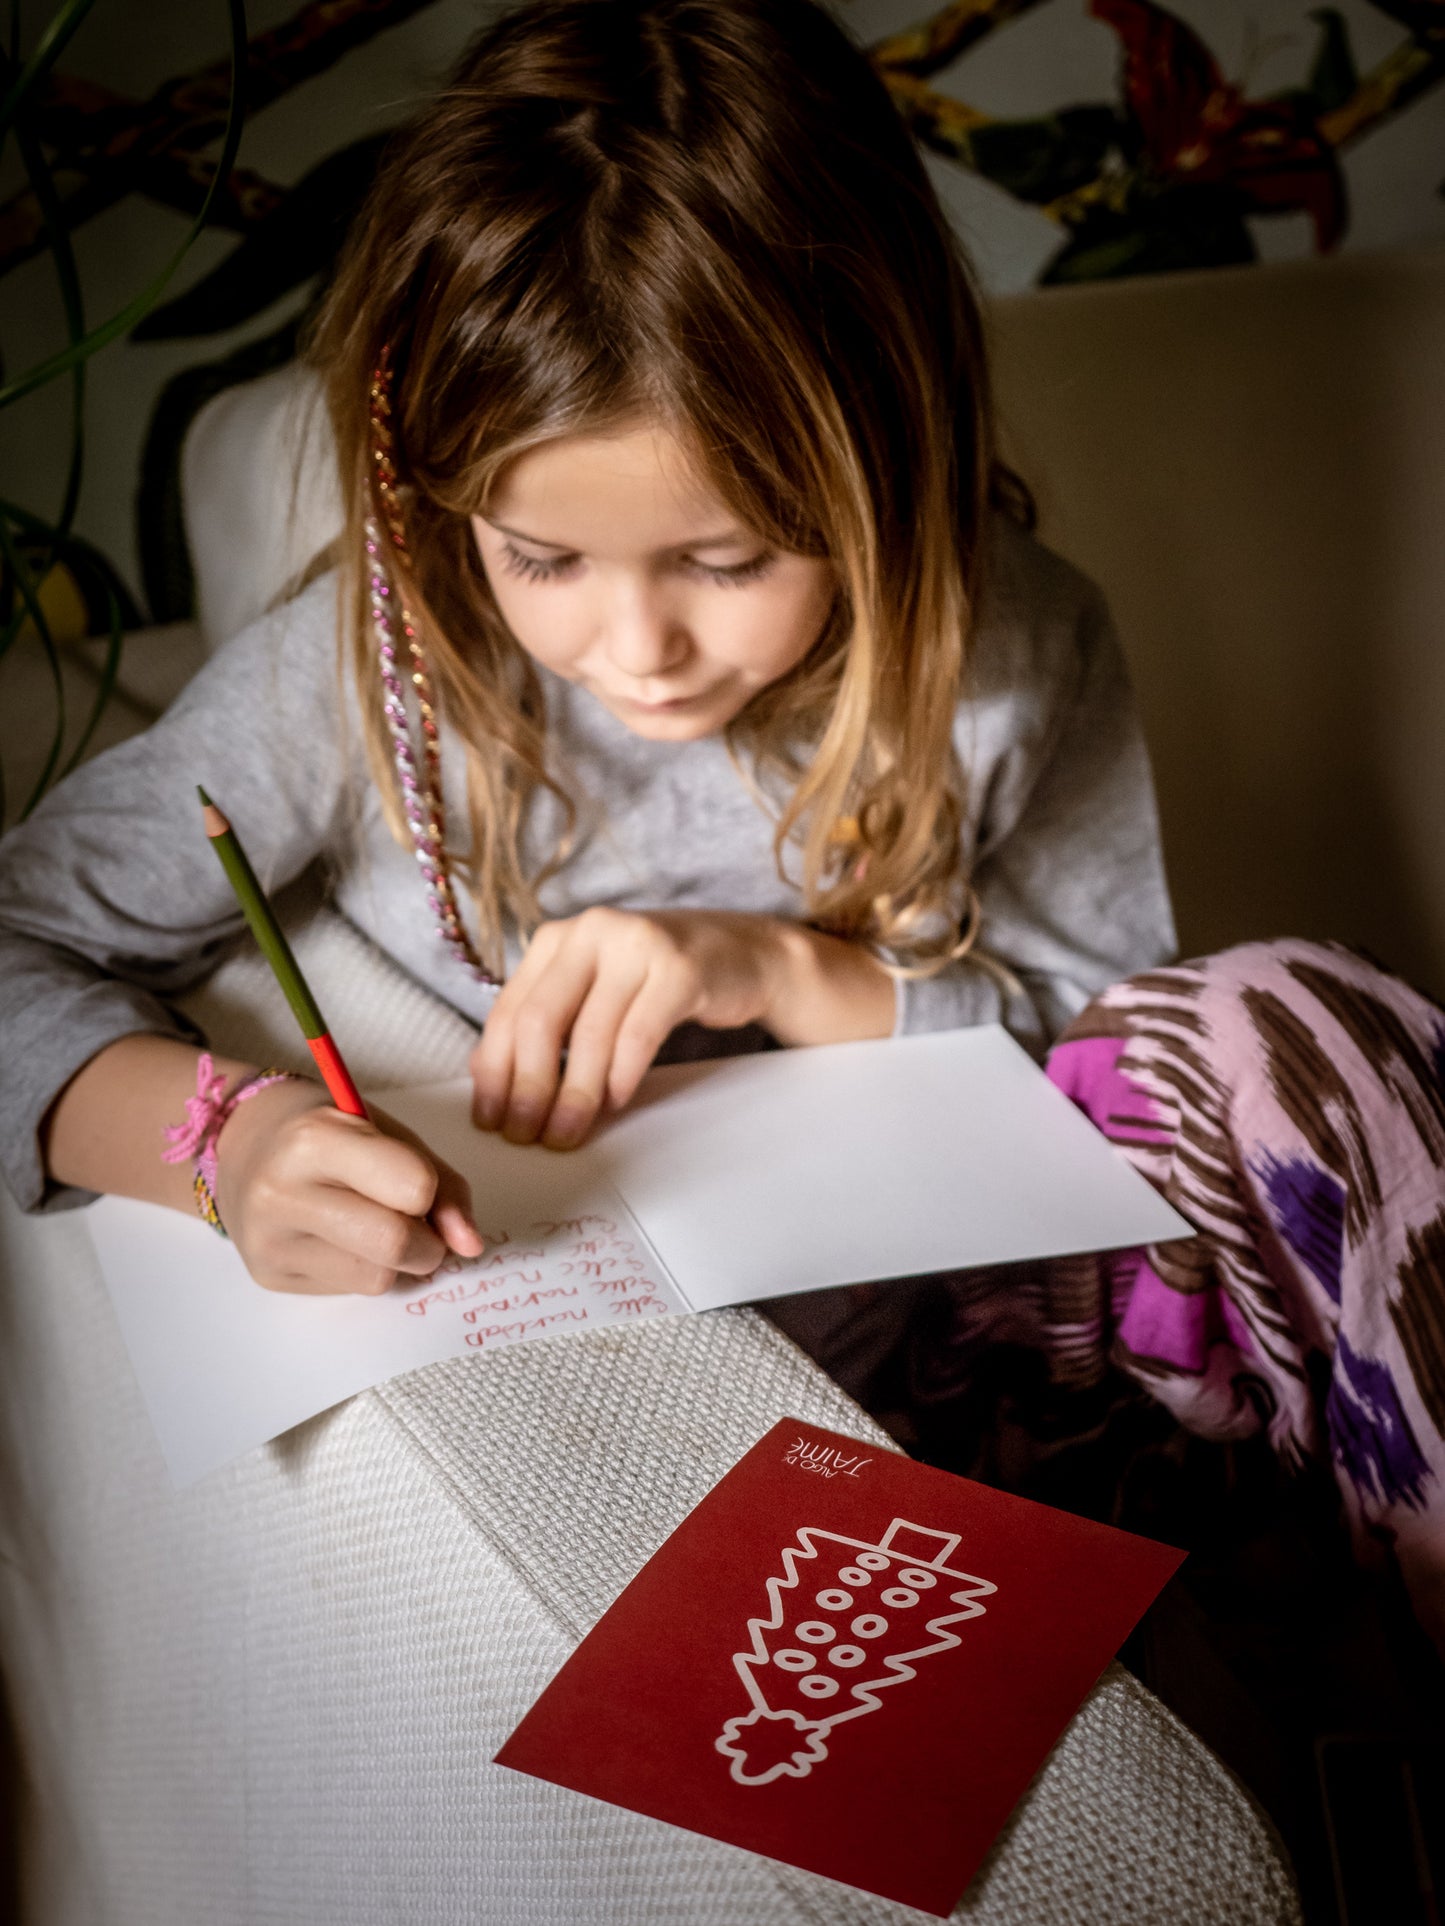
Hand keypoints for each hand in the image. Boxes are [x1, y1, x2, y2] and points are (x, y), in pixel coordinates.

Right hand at [214, 1076, 483, 1294]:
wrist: (246, 1144)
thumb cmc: (332, 1132)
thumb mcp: (391, 1134)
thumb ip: (442, 1184)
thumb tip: (470, 1246)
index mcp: (316, 1139)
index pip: (411, 1186)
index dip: (430, 1192)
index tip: (422, 1186)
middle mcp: (283, 1191)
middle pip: (393, 1243)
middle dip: (428, 1244)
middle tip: (421, 1226)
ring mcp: (270, 1240)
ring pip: (375, 1279)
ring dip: (396, 1262)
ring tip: (374, 1226)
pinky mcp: (269, 1276)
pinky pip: (348, 1292)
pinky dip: (364, 1270)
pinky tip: (342, 1240)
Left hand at [470, 906, 892, 1147]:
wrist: (743, 955)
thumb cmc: (657, 983)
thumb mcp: (594, 992)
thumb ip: (549, 1024)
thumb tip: (492, 1084)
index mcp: (558, 939)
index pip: (510, 1010)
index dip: (494, 1071)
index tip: (489, 1119)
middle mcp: (591, 931)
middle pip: (541, 1020)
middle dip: (528, 1087)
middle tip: (525, 1135)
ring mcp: (636, 944)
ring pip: (589, 1033)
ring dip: (575, 1095)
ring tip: (568, 1133)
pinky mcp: (680, 968)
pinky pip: (638, 1033)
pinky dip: (621, 1075)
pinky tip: (613, 1103)